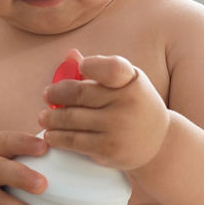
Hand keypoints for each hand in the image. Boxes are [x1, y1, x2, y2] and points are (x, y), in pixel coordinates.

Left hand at [39, 49, 168, 170]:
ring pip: (71, 119)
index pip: (110, 68)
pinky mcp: (108, 149)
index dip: (91, 65)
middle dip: (56, 94)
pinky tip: (51, 134)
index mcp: (132, 82)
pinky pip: (74, 141)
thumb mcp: (127, 83)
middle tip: (46, 95)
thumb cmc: (136, 105)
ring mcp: (117, 127)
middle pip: (79, 94)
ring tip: (44, 117)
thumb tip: (71, 55)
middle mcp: (127, 103)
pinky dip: (57, 137)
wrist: (159, 142)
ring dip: (51, 118)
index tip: (80, 68)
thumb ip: (101, 68)